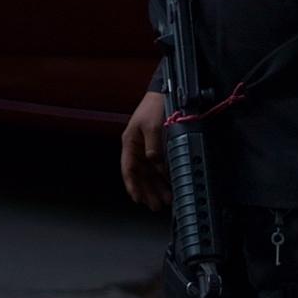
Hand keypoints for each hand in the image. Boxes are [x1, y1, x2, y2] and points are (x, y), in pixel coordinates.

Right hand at [121, 91, 169, 210]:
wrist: (165, 92)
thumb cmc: (155, 107)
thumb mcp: (154, 128)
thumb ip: (154, 149)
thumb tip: (155, 166)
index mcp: (130, 143)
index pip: (129, 169)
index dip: (133, 185)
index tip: (138, 198)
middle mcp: (137, 148)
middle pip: (140, 174)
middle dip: (147, 190)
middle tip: (155, 205)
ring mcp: (147, 147)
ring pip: (150, 172)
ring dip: (156, 186)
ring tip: (165, 199)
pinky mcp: (158, 146)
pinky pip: (158, 166)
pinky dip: (163, 176)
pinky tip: (169, 184)